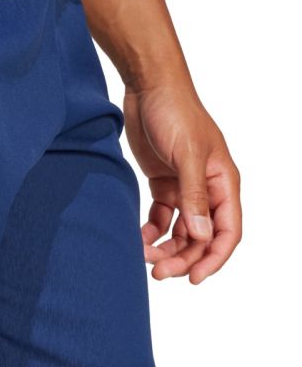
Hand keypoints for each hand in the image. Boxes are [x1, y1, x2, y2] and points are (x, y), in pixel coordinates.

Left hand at [123, 83, 241, 283]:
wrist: (148, 87)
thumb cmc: (175, 113)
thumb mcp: (187, 155)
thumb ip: (193, 197)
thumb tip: (200, 236)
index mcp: (223, 182)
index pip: (227, 231)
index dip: (213, 258)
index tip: (193, 279)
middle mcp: (207, 188)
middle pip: (201, 237)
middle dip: (183, 258)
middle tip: (157, 273)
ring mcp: (184, 187)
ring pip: (180, 231)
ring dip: (166, 248)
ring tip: (144, 258)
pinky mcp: (162, 183)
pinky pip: (160, 218)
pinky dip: (151, 232)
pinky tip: (139, 239)